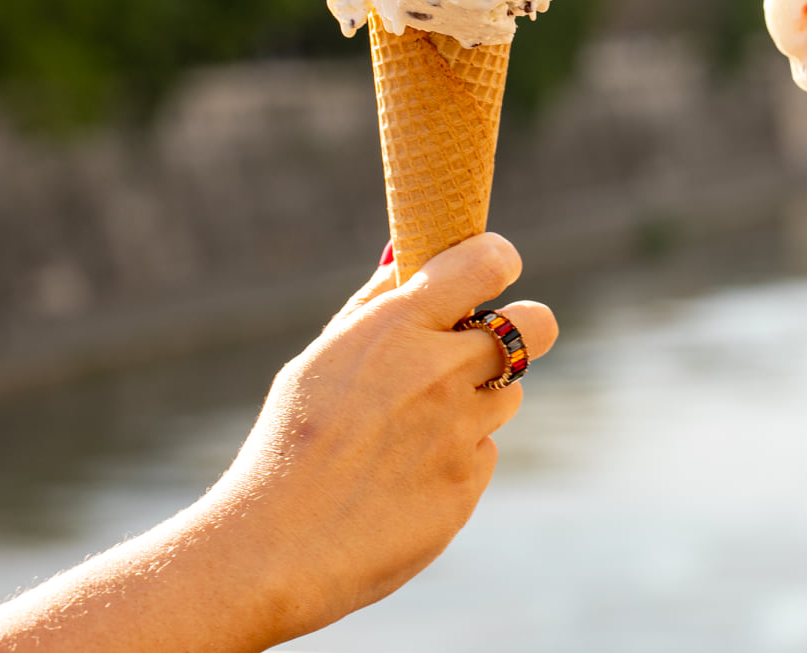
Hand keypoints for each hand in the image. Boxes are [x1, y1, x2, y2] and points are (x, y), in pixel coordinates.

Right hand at [193, 232, 557, 641]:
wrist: (270, 550)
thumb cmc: (288, 445)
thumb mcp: (321, 360)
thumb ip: (374, 307)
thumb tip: (408, 256)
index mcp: (396, 327)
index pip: (488, 262)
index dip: (498, 261)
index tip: (493, 270)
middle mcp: (439, 371)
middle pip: (536, 324)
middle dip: (523, 327)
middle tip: (488, 345)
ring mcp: (459, 430)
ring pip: (510, 391)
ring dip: (479, 398)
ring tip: (414, 428)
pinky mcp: (467, 483)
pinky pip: (484, 451)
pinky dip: (458, 457)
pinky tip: (406, 478)